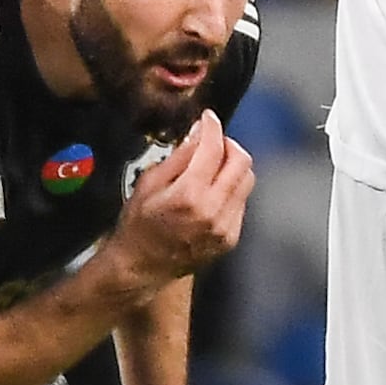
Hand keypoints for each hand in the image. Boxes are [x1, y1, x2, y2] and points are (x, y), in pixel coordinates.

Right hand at [109, 118, 254, 283]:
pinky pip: (241, 202)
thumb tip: (199, 133)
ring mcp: (225, 227)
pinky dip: (231, 189)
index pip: (213, 149)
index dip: (212, 127)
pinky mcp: (231, 237)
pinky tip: (211, 192)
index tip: (208, 119)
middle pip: (241, 161)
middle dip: (228, 144)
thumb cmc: (138, 224)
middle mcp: (213, 211)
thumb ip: (178, 157)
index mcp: (189, 195)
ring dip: (233, 166)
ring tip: (212, 166)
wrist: (142, 265)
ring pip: (247, 180)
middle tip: (213, 142)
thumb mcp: (148, 184)